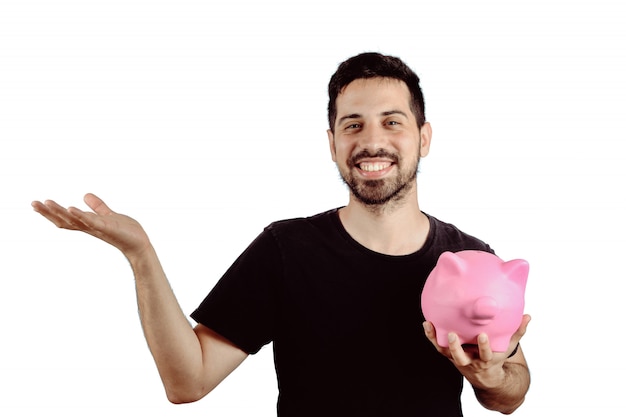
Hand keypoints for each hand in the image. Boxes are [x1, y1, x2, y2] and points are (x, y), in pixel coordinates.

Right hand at [32, 193, 151, 259]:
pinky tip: (72, 208)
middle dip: (49, 212)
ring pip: (75, 220)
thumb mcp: (108, 215)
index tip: (36, 204)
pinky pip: (92, 222)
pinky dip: (82, 215)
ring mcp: (98, 228)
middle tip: (34, 203)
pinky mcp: (108, 228)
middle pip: (64, 220)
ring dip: (60, 212)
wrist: (140, 244)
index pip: (65, 218)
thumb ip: (98, 207)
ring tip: (47, 202)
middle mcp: (89, 227)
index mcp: (88, 224)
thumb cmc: (125, 232)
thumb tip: (85, 195)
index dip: (50, 212)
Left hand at [423, 314, 530, 389]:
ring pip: (446, 353)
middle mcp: (470, 361)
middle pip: (461, 357)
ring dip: (439, 341)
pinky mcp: (449, 355)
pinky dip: (432, 336)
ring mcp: (458, 359)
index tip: (482, 336)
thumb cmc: (497, 356)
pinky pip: (438, 346)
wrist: (485, 376)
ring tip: (432, 326)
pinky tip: (427, 323)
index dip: (483, 347)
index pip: (486, 355)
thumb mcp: (508, 347)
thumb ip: (518, 331)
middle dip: (456, 348)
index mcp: (486, 359)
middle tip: (453, 335)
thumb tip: (528, 316)